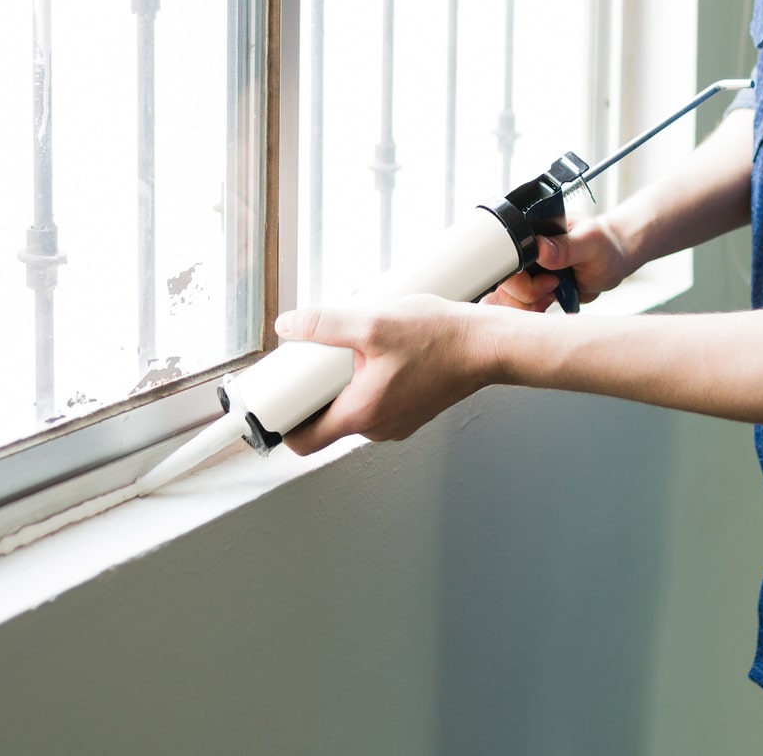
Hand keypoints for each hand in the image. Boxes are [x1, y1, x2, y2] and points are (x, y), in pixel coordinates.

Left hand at [273, 295, 501, 454]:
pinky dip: (368, 376)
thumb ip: (326, 324)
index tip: (274, 399)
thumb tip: (289, 325)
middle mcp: (377, 426)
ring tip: (355, 345)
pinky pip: (374, 397)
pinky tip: (380, 348)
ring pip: (351, 404)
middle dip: (315, 387)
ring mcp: (395, 420)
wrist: (487, 345)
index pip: (303, 440)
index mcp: (362, 414)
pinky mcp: (409, 407)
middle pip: (324, 418)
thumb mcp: (374, 322)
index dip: (282, 420)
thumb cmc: (442, 339)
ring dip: (344, 378)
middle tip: (316, 355)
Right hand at [484, 213, 636, 311]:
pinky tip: (549, 301)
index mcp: (531, 227)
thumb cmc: (603, 246)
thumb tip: (540, 247)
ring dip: (528, 304)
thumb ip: (567, 246)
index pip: (504, 251)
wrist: (611, 262)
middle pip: (502, 280)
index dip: (519, 273)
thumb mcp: (591, 243)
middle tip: (555, 285)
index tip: (549, 280)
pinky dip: (530, 311)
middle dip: (527, 293)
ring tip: (554, 293)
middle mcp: (521, 248)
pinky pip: (514, 306)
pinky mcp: (525, 288)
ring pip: (504, 298)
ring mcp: (522, 270)